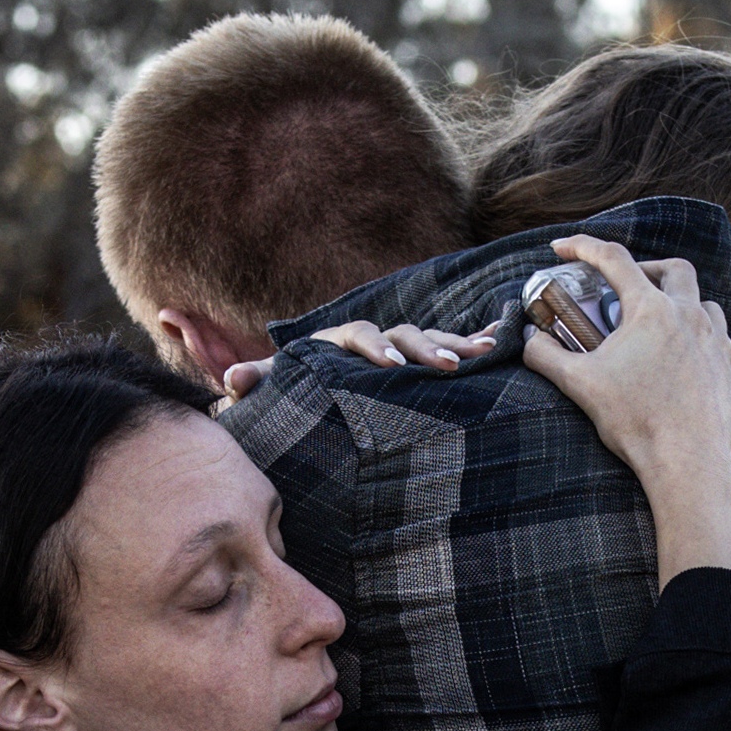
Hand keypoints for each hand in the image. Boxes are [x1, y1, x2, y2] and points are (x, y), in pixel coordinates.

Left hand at [220, 320, 499, 400]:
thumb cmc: (297, 394)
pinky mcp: (421, 363)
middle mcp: (373, 340)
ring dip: (455, 345)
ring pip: (430, 340)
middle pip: (403, 335)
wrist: (316, 394)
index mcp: (338, 342)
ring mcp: (400, 349)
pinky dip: (472, 344)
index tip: (386, 366)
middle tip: (445, 366)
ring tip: (480, 353)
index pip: (357, 335)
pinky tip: (498, 344)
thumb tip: (232, 380)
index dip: (372, 348)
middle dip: (425, 348)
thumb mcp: (279, 389)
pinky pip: (450, 348)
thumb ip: (260, 383)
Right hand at [512, 239, 730, 476]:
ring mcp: (717, 341)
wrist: (686, 464)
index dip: (582, 247)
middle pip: (675, 268)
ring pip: (705, 303)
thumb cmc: (636, 422)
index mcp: (651, 310)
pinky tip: (689, 358)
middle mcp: (690, 316)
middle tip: (628, 286)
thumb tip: (530, 340)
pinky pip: (723, 341)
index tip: (562, 247)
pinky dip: (704, 340)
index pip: (613, 260)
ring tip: (661, 325)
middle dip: (649, 268)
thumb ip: (546, 355)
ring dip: (683, 304)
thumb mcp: (579, 384)